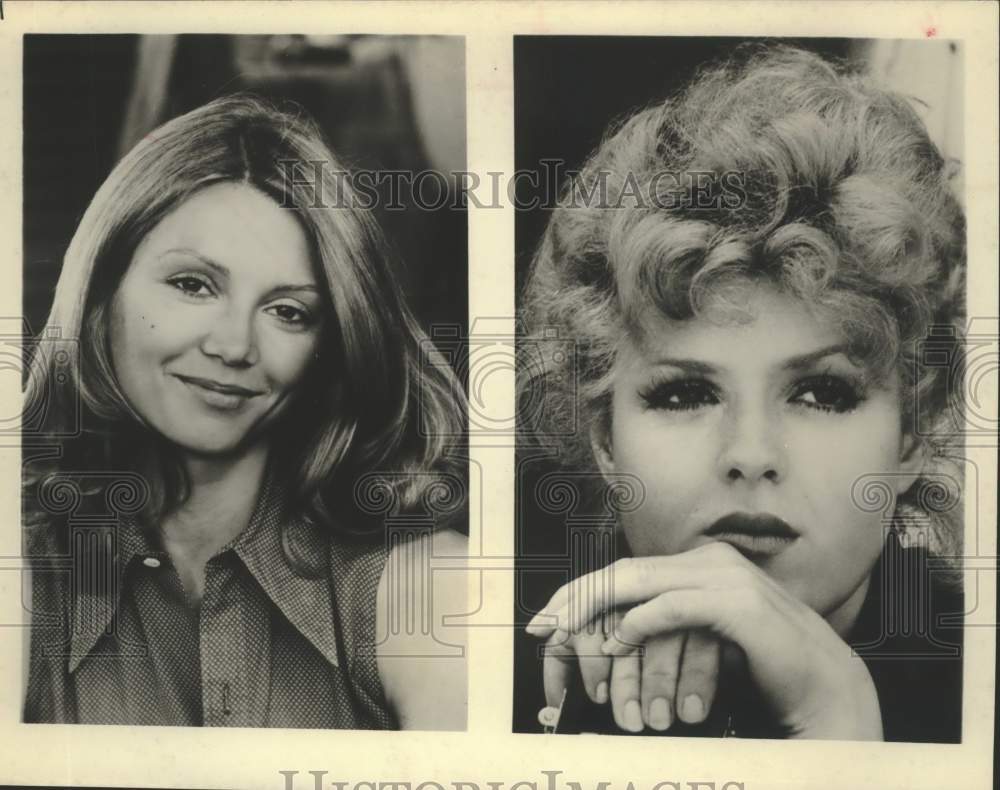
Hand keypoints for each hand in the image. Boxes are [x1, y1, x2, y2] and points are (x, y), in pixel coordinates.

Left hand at [528, 541, 882, 739]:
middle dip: (576, 598)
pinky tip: (615, 643)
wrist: (825, 686)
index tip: (549, 616)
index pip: (628, 570)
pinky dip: (637, 625)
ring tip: (563, 634)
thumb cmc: (764, 665)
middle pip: (623, 572)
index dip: (584, 591)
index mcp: (702, 564)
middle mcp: (709, 560)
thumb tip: (616, 632)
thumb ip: (669, 625)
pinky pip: (671, 608)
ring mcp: (724, 577)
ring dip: (595, 611)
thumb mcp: (706, 639)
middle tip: (541, 624)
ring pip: (639, 585)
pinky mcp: (736, 604)